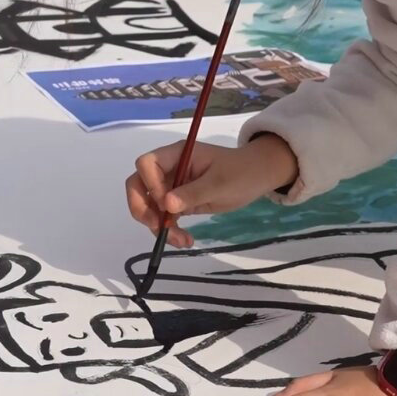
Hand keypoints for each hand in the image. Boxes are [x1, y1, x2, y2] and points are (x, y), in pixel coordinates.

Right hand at [124, 135, 296, 247]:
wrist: (258, 177)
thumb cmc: (241, 173)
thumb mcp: (220, 184)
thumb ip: (193, 193)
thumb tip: (165, 204)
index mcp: (177, 155)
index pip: (146, 164)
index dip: (149, 185)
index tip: (165, 203)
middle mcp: (169, 168)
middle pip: (138, 185)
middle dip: (143, 209)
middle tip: (158, 228)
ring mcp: (172, 185)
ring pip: (149, 205)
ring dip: (158, 225)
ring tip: (181, 241)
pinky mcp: (178, 201)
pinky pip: (163, 216)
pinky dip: (169, 230)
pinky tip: (185, 240)